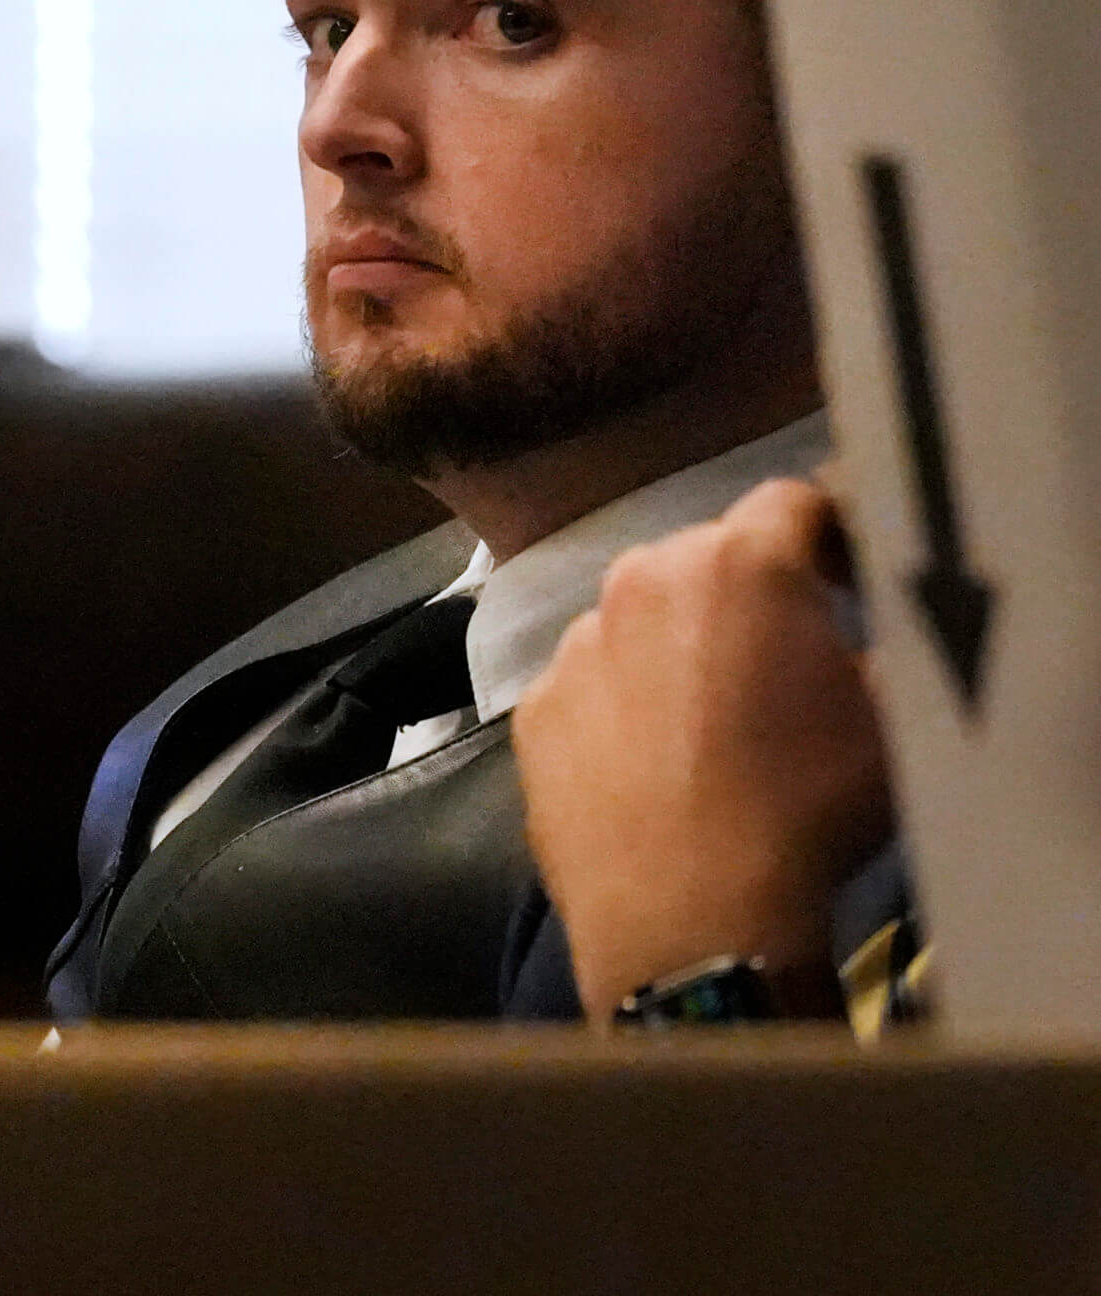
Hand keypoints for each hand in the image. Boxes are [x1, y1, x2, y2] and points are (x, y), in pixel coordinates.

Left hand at [510, 477, 892, 1022]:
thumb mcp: (888, 720)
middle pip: (706, 556)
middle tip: (779, 662)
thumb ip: (879, 641)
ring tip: (706, 725)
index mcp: (741, 562)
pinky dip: (619, 706)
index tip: (846, 584)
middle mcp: (643, 577)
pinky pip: (589, 685)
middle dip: (746, 594)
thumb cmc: (807, 809)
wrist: (693, 922)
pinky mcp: (535, 707)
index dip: (828, 535)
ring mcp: (577, 642)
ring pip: (637, 618)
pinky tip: (648, 768)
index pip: (793, 501)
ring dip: (674, 646)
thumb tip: (864, 625)